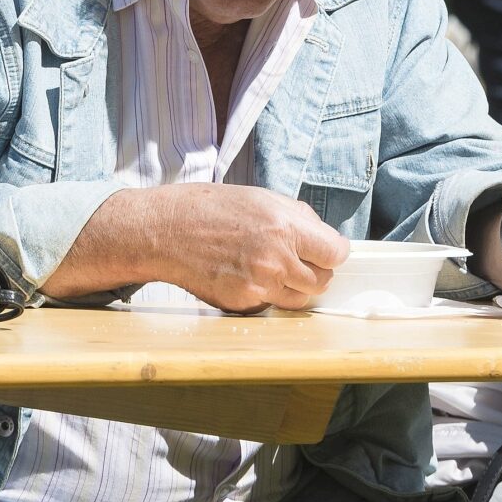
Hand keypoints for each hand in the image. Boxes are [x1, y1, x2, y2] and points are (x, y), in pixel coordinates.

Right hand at [154, 185, 350, 312]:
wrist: (166, 231)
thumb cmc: (210, 208)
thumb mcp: (260, 197)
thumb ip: (298, 217)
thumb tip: (324, 236)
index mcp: (284, 227)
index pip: (336, 253)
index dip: (333, 251)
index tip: (327, 250)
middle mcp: (275, 260)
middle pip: (322, 280)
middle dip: (315, 269)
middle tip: (298, 258)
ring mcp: (259, 285)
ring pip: (299, 299)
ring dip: (294, 286)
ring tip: (272, 267)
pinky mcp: (242, 303)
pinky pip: (270, 305)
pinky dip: (266, 294)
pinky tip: (247, 274)